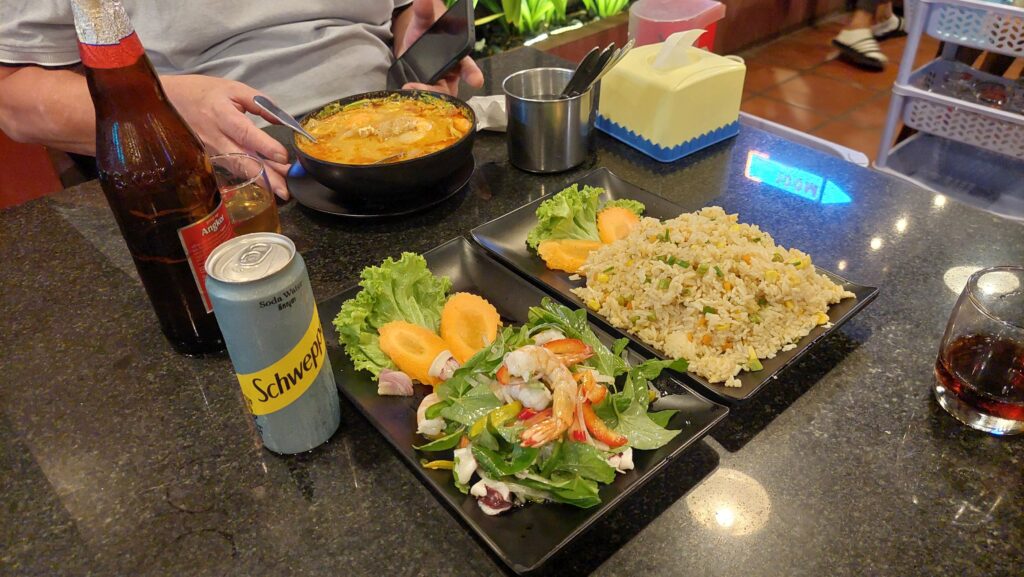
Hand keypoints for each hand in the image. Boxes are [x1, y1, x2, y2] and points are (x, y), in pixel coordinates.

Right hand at [161, 75, 291, 199]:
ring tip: (282, 189)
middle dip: (266, 177)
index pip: (245, 133)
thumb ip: (259, 103)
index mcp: (222, 115)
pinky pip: (233, 170)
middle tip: (285, 190)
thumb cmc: (203, 92)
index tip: (283, 156)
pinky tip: (268, 182)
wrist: (169, 100)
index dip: (264, 146)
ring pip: (239, 170)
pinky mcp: (209, 159)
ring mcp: (211, 151)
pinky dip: (251, 177)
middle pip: (243, 161)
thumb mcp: (233, 88)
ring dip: (262, 181)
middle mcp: (215, 137)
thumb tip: (282, 119)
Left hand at [394, 0, 483, 96]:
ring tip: (409, 88)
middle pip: (449, 89)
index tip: (476, 81)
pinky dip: (413, 100)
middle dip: (435, 89)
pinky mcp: (423, 94)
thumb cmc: (424, 35)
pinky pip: (421, 101)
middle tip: (422, 87)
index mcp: (457, 60)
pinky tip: (405, 97)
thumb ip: (424, 12)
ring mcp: (436, 87)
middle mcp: (449, 77)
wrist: (410, 45)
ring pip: (434, 97)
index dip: (472, 74)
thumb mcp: (423, 23)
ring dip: (422, 95)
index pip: (468, 68)